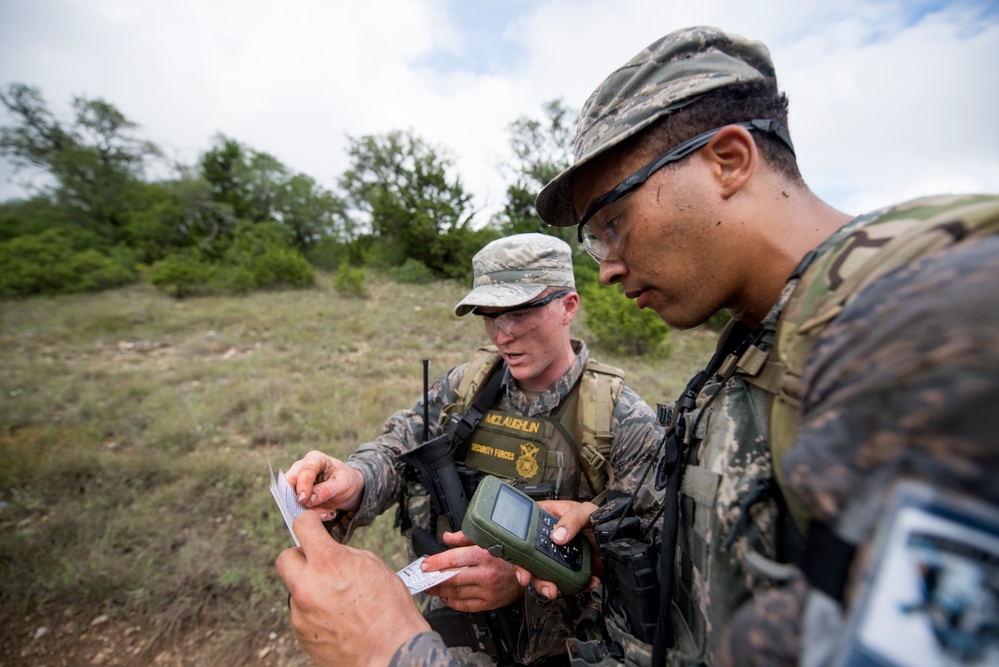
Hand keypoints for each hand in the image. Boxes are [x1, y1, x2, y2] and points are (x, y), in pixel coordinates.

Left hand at [276, 511, 429, 666]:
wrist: (392, 652)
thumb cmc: (390, 611)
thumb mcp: (373, 566)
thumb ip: (345, 554)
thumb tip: (331, 552)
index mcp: (327, 563)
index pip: (302, 527)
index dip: (308, 523)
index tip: (310, 526)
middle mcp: (307, 586)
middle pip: (284, 559)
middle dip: (300, 557)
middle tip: (318, 564)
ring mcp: (301, 614)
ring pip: (295, 590)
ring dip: (311, 590)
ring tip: (339, 601)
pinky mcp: (302, 635)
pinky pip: (303, 615)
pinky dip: (316, 613)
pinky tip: (339, 619)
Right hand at [285, 450, 364, 515]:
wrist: (347, 488)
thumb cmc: (345, 479)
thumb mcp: (342, 483)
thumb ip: (326, 490)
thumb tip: (307, 501)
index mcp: (314, 459)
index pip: (305, 469)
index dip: (303, 485)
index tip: (303, 499)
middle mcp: (300, 469)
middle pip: (289, 483)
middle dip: (298, 501)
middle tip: (313, 513)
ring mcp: (297, 483)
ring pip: (290, 499)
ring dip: (305, 511)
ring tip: (326, 514)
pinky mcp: (297, 497)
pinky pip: (296, 508)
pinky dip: (308, 515)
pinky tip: (325, 515)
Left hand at [421, 531, 525, 611]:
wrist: (527, 574)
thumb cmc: (507, 556)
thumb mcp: (487, 540)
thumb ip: (465, 538)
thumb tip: (447, 537)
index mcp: (484, 555)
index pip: (455, 558)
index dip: (437, 562)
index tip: (425, 565)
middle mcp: (486, 574)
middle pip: (453, 578)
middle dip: (435, 579)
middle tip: (423, 579)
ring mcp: (488, 590)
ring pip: (457, 593)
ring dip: (441, 591)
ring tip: (431, 587)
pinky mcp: (490, 603)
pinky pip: (466, 606)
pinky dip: (453, 602)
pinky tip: (446, 597)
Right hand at [511, 500, 600, 600]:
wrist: (619, 536)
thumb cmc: (599, 517)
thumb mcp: (585, 511)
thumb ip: (572, 519)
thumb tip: (557, 536)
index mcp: (547, 520)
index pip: (525, 533)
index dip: (519, 549)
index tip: (522, 564)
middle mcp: (550, 540)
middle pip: (532, 559)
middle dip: (533, 575)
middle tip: (540, 583)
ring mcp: (561, 556)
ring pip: (547, 574)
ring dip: (550, 585)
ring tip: (559, 589)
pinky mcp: (574, 569)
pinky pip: (569, 581)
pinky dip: (577, 586)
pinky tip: (587, 583)